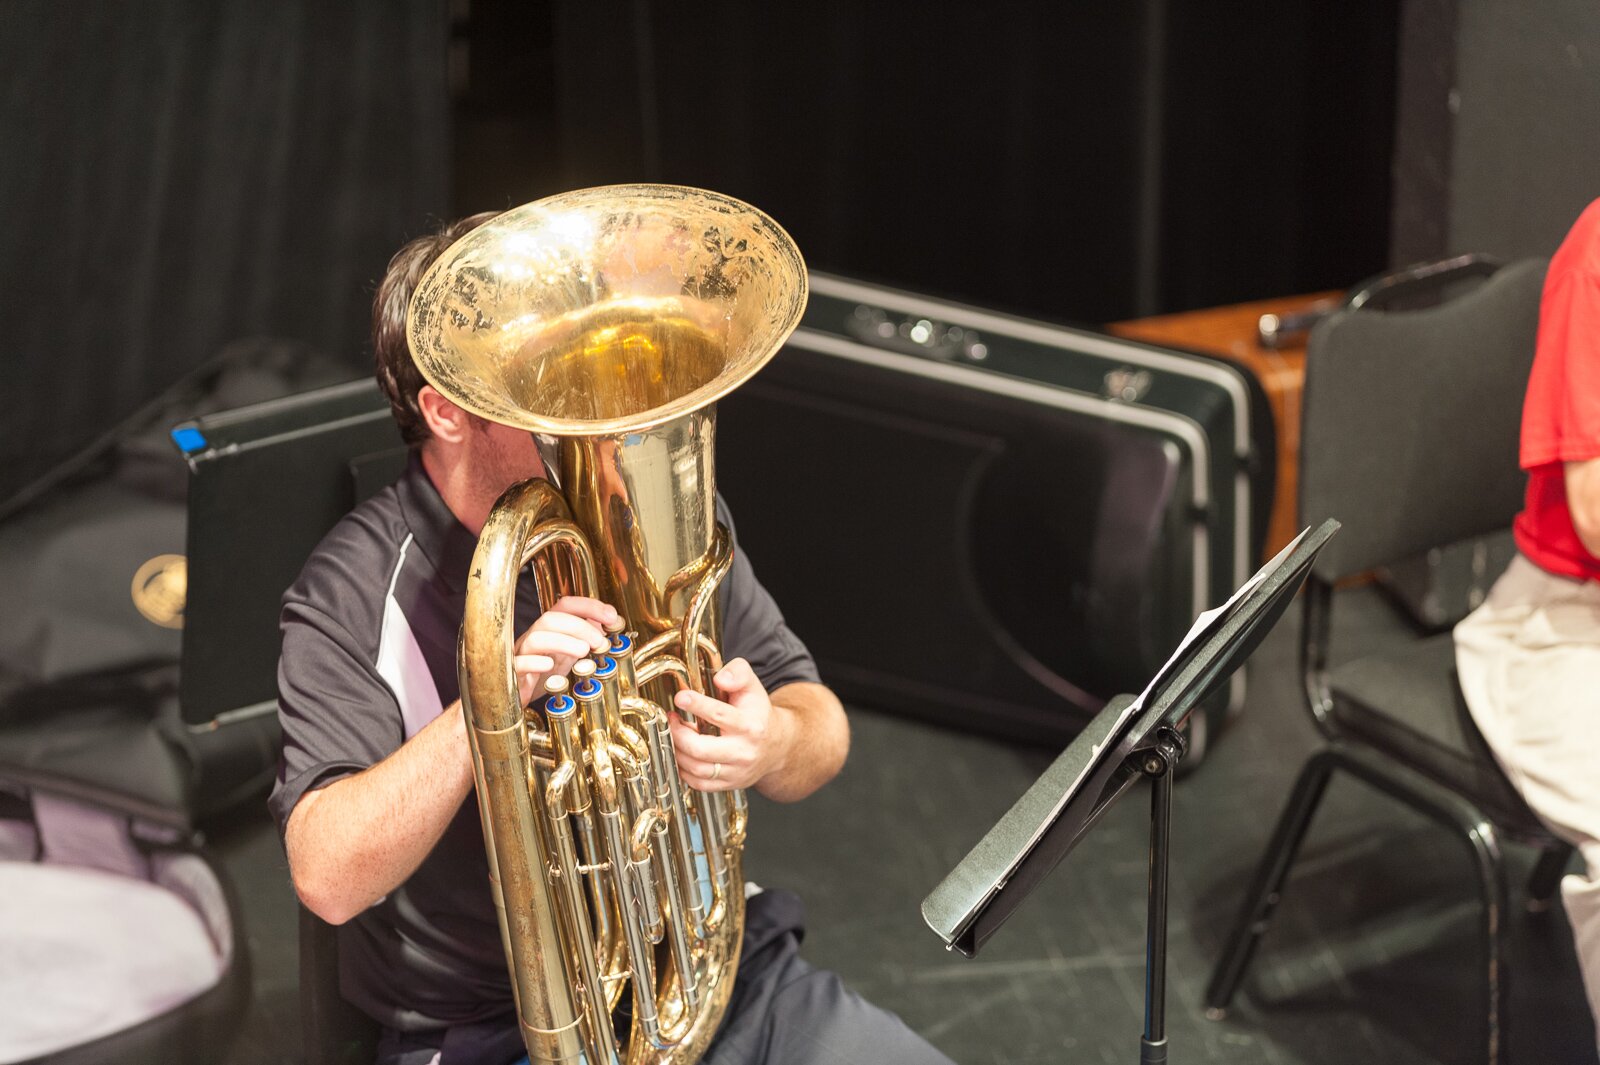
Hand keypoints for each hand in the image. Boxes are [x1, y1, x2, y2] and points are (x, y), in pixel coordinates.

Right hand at [513, 596, 616, 705]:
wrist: (515, 698)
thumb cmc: (541, 674)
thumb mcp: (567, 654)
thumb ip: (583, 639)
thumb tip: (607, 623)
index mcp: (548, 630)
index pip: (565, 605)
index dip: (589, 606)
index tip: (612, 616)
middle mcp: (533, 638)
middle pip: (550, 619)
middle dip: (579, 626)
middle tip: (600, 641)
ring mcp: (521, 655)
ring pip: (535, 639)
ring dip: (562, 642)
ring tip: (583, 651)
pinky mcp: (512, 675)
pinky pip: (518, 664)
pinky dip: (534, 662)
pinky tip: (549, 666)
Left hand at [668, 658, 789, 791]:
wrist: (777, 746)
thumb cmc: (758, 713)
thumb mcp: (752, 686)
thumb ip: (738, 673)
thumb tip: (720, 679)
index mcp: (750, 726)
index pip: (719, 715)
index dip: (696, 705)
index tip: (680, 697)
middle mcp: (744, 752)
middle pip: (701, 749)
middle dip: (678, 733)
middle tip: (672, 719)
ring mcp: (736, 772)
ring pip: (696, 769)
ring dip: (678, 750)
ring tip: (675, 734)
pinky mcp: (728, 784)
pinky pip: (698, 783)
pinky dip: (683, 769)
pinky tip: (682, 752)